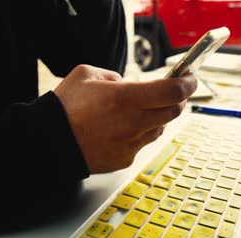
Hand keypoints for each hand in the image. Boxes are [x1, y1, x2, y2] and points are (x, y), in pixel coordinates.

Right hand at [54, 64, 196, 172]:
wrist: (48, 143)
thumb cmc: (65, 108)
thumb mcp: (87, 75)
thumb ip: (114, 76)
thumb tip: (128, 85)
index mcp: (125, 98)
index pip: (173, 92)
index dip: (188, 83)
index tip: (191, 78)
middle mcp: (133, 123)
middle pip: (173, 111)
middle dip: (177, 100)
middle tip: (171, 92)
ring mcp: (131, 144)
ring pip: (159, 128)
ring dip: (157, 117)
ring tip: (138, 110)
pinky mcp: (125, 159)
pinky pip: (141, 143)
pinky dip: (139, 133)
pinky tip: (121, 129)